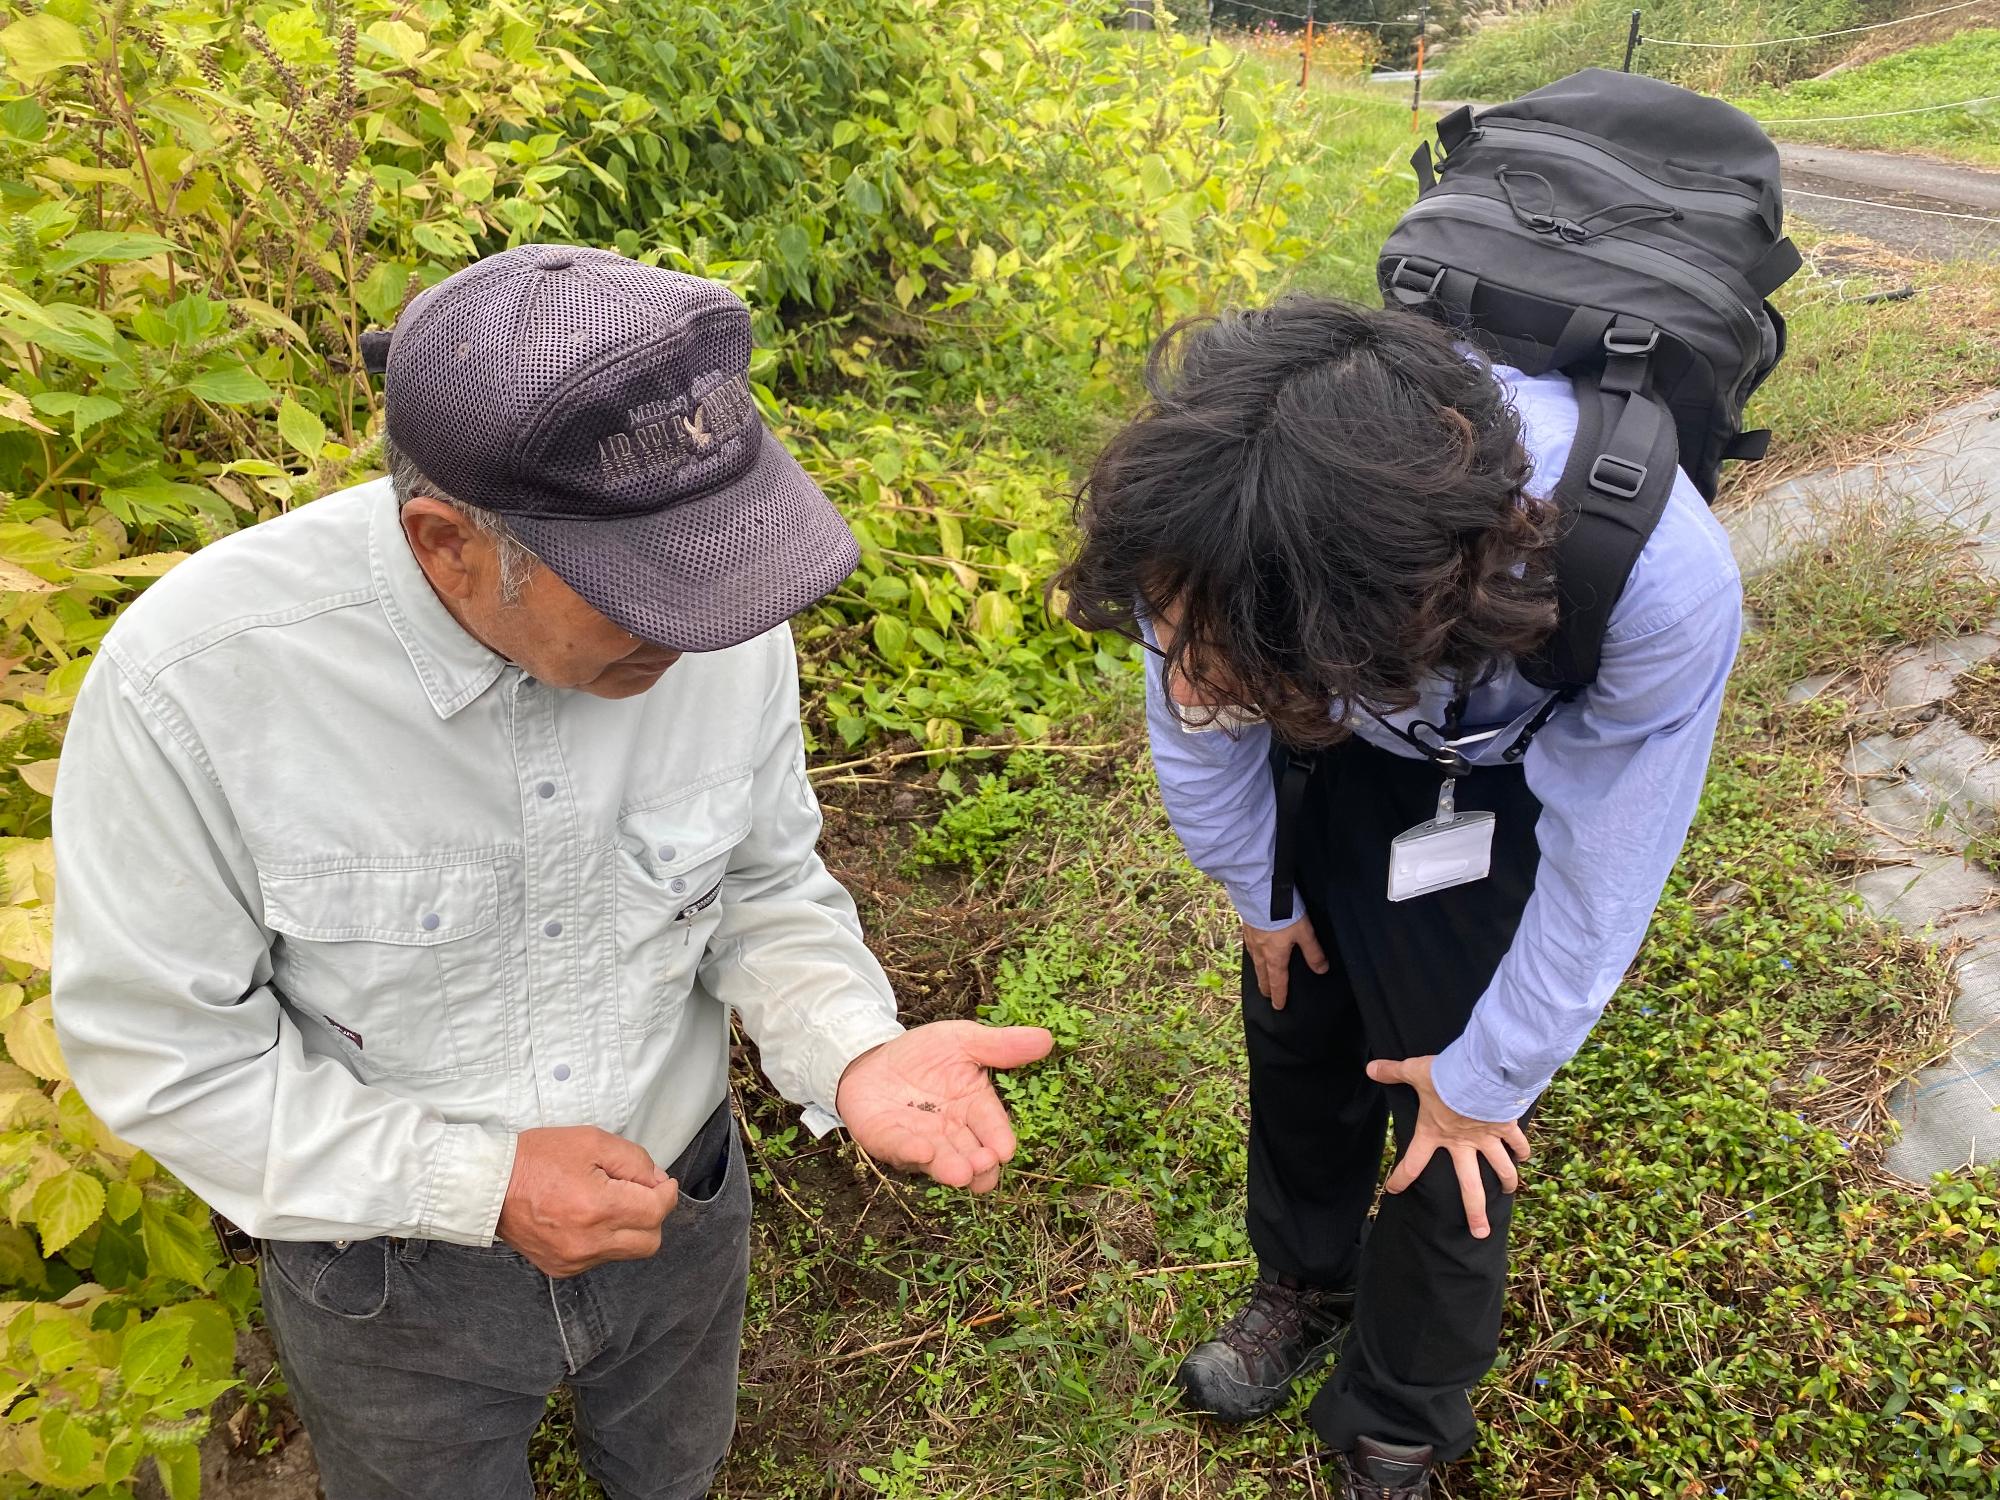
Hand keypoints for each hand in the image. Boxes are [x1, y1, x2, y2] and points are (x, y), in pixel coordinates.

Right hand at [497, 1125, 679, 1277]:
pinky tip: (588, 1217)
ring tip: (607, 1202)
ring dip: (629, 1228)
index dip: (666, 1193)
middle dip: (652, 1215)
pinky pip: (601, 1258)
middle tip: (637, 1192)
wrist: (489, 1185)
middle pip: (650, 1241)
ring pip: (627, 1252)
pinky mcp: (562, 1268)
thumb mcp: (592, 1141)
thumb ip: (635, 1161)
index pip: (657, 1212)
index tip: (660, 1182)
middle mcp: (589, 1242)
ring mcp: (574, 1260)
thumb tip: (657, 1182)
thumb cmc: (538, 1158)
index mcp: (599, 1208)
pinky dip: (605, 1240)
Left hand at [835, 1021, 1053, 1192]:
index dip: (999, 1141)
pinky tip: (922, 1151)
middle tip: (984, 1166)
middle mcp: (952, 1133)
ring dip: (950, 1168)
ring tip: (960, 1173)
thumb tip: (1046, 1038)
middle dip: (979, 1165)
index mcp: (975, 1109)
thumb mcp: (963, 1040)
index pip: (994, 1129)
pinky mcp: (888, 1140)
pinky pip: (899, 1149)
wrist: (873, 1057)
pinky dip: (910, 1153)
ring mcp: (921, 1141)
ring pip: (940, 1161)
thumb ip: (1000, 1045)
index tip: (1005, 1150)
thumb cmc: (925, 1054)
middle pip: (972, 1156)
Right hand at [1242, 915, 1328, 1009]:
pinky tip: (1255, 950)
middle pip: (1262, 975)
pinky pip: (1250, 948)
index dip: (1279, 996)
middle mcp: (1261, 952)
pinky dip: (1254, 955)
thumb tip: (1321, 970)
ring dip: (1258, 972)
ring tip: (1260, 976)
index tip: (1278, 1006)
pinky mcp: (1246, 928)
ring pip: (1254, 962)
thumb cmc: (1284, 914)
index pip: (1278, 982)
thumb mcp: (1305, 933)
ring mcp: (1251, 940)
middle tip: (1267, 995)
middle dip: (1266, 987)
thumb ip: (1313, 952)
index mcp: (1275, 957)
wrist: (1260, 892)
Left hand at [1366, 1054, 1530, 1239]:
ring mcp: (1486, 1138)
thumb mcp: (1415, 1071)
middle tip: (1479, 1233)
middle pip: (1469, 1186)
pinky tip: (1524, 1157)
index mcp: (1434, 1134)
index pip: (1412, 1163)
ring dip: (1507, 1181)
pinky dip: (1522, 1149)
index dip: (1400, 1178)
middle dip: (1474, 1212)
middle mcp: (1461, 1143)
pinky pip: (1516, 1142)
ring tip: (1508, 1192)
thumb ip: (1393, 1071)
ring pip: (1500, 1169)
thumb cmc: (1446, 1076)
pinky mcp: (1505, 1126)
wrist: (1481, 1073)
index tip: (1392, 1190)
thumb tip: (1370, 1067)